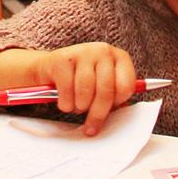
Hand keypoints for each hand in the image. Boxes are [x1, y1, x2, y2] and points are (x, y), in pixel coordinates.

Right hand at [0, 43, 136, 135]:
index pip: (126, 85)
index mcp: (119, 57)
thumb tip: (124, 115)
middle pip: (105, 91)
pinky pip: (66, 91)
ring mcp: (82, 52)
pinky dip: (65, 103)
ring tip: (76, 106)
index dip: (117, 103)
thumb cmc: (81, 80)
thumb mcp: (102, 86)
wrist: (52, 68)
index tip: (109, 112)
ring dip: (79, 107)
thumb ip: (115, 99)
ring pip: (85, 92)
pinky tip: (65, 101)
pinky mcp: (62, 58)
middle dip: (97, 114)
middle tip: (91, 128)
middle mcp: (103, 50)